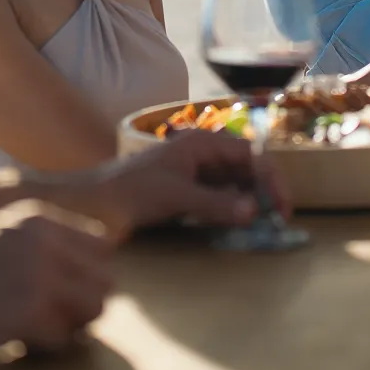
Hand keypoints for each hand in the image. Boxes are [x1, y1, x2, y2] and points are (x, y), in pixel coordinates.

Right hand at [0, 199, 115, 361]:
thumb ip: (41, 246)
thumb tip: (92, 272)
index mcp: (38, 219)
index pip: (102, 246)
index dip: (88, 275)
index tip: (64, 293)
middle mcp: (44, 241)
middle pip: (105, 280)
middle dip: (85, 305)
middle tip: (55, 319)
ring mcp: (38, 276)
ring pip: (95, 309)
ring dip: (72, 327)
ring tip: (38, 331)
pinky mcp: (28, 312)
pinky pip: (63, 339)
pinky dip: (46, 348)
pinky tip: (18, 344)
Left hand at [39, 130, 286, 239]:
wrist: (86, 204)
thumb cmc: (128, 193)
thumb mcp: (175, 198)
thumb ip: (216, 204)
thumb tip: (255, 211)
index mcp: (202, 143)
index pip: (252, 155)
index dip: (272, 180)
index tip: (283, 209)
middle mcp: (200, 152)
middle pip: (246, 168)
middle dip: (264, 191)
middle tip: (278, 221)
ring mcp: (192, 172)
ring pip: (233, 184)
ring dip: (249, 202)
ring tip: (262, 226)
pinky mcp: (183, 190)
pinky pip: (217, 197)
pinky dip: (230, 210)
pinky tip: (235, 225)